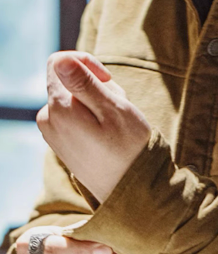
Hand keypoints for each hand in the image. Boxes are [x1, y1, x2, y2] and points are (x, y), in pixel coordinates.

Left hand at [37, 52, 151, 202]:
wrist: (132, 193)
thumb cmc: (129, 150)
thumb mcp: (113, 109)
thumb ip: (84, 82)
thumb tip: (59, 60)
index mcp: (58, 108)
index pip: (59, 62)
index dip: (86, 62)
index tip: (108, 79)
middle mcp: (48, 119)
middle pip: (67, 81)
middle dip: (94, 86)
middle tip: (118, 107)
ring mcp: (52, 133)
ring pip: (73, 100)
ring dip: (96, 103)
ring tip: (116, 124)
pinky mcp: (61, 143)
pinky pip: (74, 117)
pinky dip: (92, 118)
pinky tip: (108, 135)